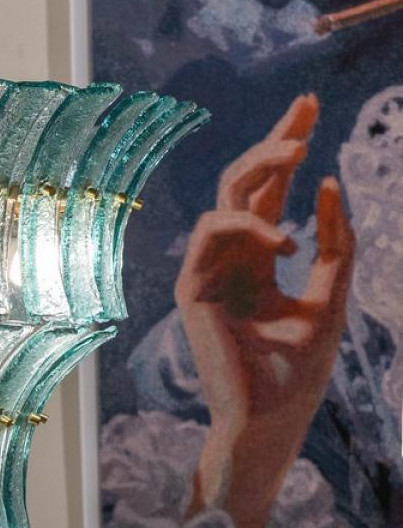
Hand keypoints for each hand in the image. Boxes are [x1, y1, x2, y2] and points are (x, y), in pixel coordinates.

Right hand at [176, 95, 353, 527]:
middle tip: (306, 107)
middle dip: (273, 143)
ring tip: (300, 153)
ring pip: (224, 200)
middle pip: (244, 186)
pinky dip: (247, 227)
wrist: (270, 419)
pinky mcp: (194, 291)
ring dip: (261, 170)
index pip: (270, 195)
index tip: (312, 109)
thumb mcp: (330, 298)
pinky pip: (210, 236)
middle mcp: (231, 261)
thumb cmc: (298, 372)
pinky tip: (284, 239)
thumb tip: (328, 186)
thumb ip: (333, 247)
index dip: (287, 151)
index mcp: (258, 263)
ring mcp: (209, 273)